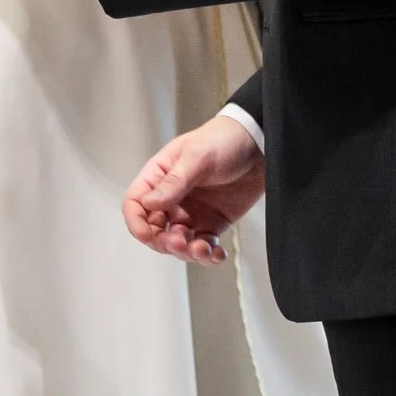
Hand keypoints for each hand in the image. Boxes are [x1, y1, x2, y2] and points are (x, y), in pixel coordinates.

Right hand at [123, 116, 265, 264]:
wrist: (259, 144)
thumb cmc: (224, 140)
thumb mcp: (197, 156)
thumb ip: (174, 182)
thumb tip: (149, 203)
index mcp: (159, 176)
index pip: (136, 203)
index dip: (136, 222)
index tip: (147, 235)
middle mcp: (171, 198)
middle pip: (154, 230)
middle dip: (164, 242)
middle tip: (180, 243)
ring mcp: (191, 213)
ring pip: (178, 243)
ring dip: (186, 252)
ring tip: (202, 249)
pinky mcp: (212, 223)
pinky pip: (203, 247)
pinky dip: (208, 256)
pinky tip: (217, 254)